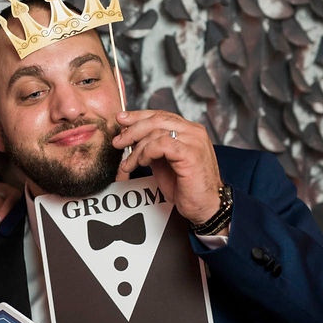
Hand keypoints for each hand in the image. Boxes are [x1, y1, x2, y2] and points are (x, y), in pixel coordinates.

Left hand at [112, 110, 224, 229]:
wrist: (204, 207)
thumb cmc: (187, 187)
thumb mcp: (164, 163)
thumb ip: (152, 148)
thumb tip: (132, 139)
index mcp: (189, 131)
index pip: (160, 115)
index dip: (138, 116)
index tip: (121, 119)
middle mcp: (193, 131)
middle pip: (157, 119)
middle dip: (133, 129)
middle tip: (118, 141)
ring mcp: (194, 141)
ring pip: (157, 132)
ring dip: (137, 148)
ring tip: (129, 163)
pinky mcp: (191, 153)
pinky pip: (162, 144)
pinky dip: (147, 152)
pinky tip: (142, 163)